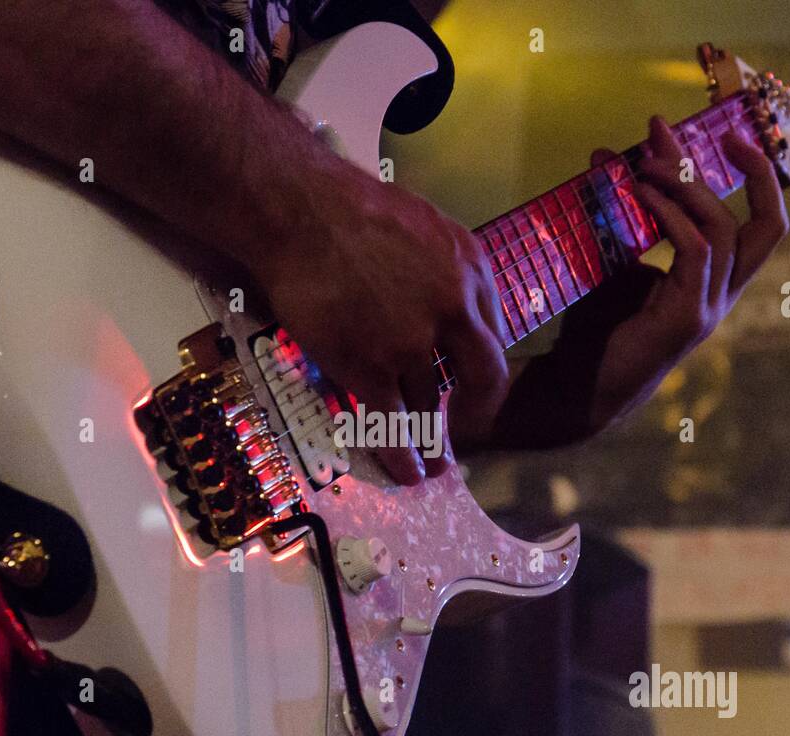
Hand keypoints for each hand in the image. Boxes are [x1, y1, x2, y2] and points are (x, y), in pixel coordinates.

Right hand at [254, 162, 508, 484]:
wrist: (299, 212)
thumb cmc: (349, 209)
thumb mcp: (424, 226)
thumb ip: (445, 269)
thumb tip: (445, 306)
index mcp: (471, 269)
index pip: (491, 334)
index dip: (479, 368)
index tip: (471, 387)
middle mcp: (453, 310)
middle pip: (482, 378)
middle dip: (476, 412)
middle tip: (464, 431)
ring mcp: (412, 342)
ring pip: (431, 404)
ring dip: (433, 441)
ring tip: (433, 466)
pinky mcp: (371, 367)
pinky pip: (393, 423)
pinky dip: (402, 455)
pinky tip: (408, 473)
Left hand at [453, 115, 787, 450]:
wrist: (574, 387)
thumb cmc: (592, 328)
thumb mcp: (609, 257)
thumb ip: (616, 210)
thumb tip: (600, 153)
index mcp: (713, 282)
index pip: (760, 225)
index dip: (753, 176)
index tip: (722, 133)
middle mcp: (722, 295)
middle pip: (770, 226)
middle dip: (752, 171)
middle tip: (710, 132)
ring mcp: (709, 309)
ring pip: (723, 230)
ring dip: (685, 187)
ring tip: (645, 164)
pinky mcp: (687, 319)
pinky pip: (693, 250)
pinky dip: (668, 214)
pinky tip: (638, 193)